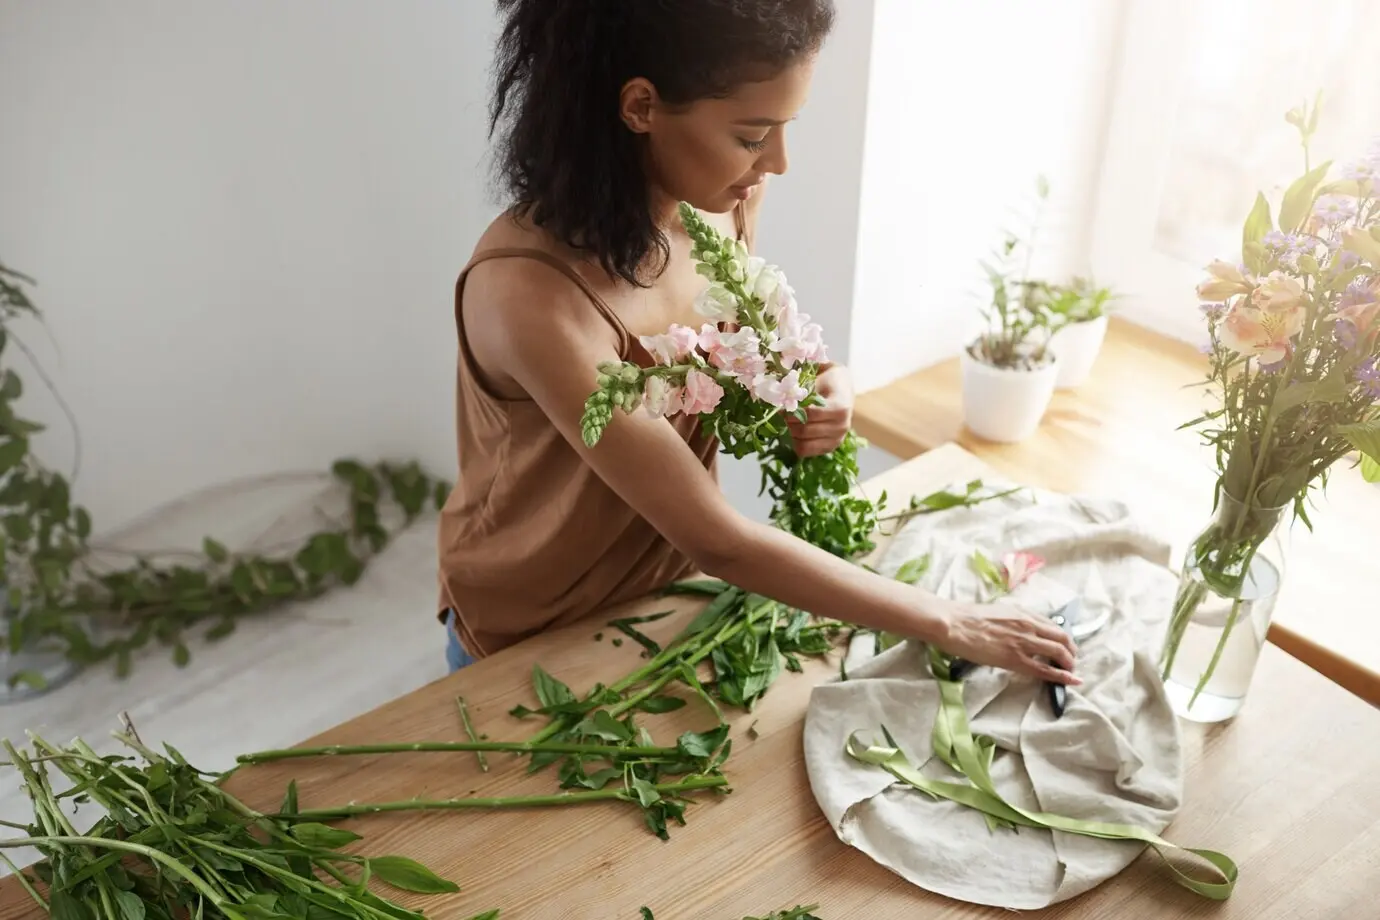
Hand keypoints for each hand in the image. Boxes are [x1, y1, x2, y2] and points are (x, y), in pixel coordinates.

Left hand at [788, 364, 854, 457]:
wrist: (842, 389)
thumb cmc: (826, 382)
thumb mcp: (816, 380)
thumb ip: (800, 391)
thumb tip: (779, 400)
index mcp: (840, 408)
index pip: (809, 414)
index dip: (792, 411)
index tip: (783, 405)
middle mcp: (842, 426)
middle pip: (804, 430)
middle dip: (788, 422)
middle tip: (782, 414)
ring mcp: (837, 439)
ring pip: (803, 444)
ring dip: (791, 433)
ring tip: (789, 422)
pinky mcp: (830, 447)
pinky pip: (806, 451)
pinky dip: (796, 442)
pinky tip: (795, 431)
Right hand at [938, 599, 1080, 684]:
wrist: (953, 624)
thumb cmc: (967, 616)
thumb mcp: (996, 610)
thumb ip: (1012, 618)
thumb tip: (1018, 628)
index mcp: (1022, 612)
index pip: (1052, 624)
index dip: (1062, 636)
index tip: (1063, 643)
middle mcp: (1028, 625)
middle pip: (1062, 638)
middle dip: (1071, 650)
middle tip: (1071, 658)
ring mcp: (1024, 643)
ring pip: (1059, 653)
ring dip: (1069, 663)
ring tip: (1071, 670)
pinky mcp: (1016, 660)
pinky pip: (1045, 670)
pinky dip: (1062, 676)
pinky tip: (1072, 680)